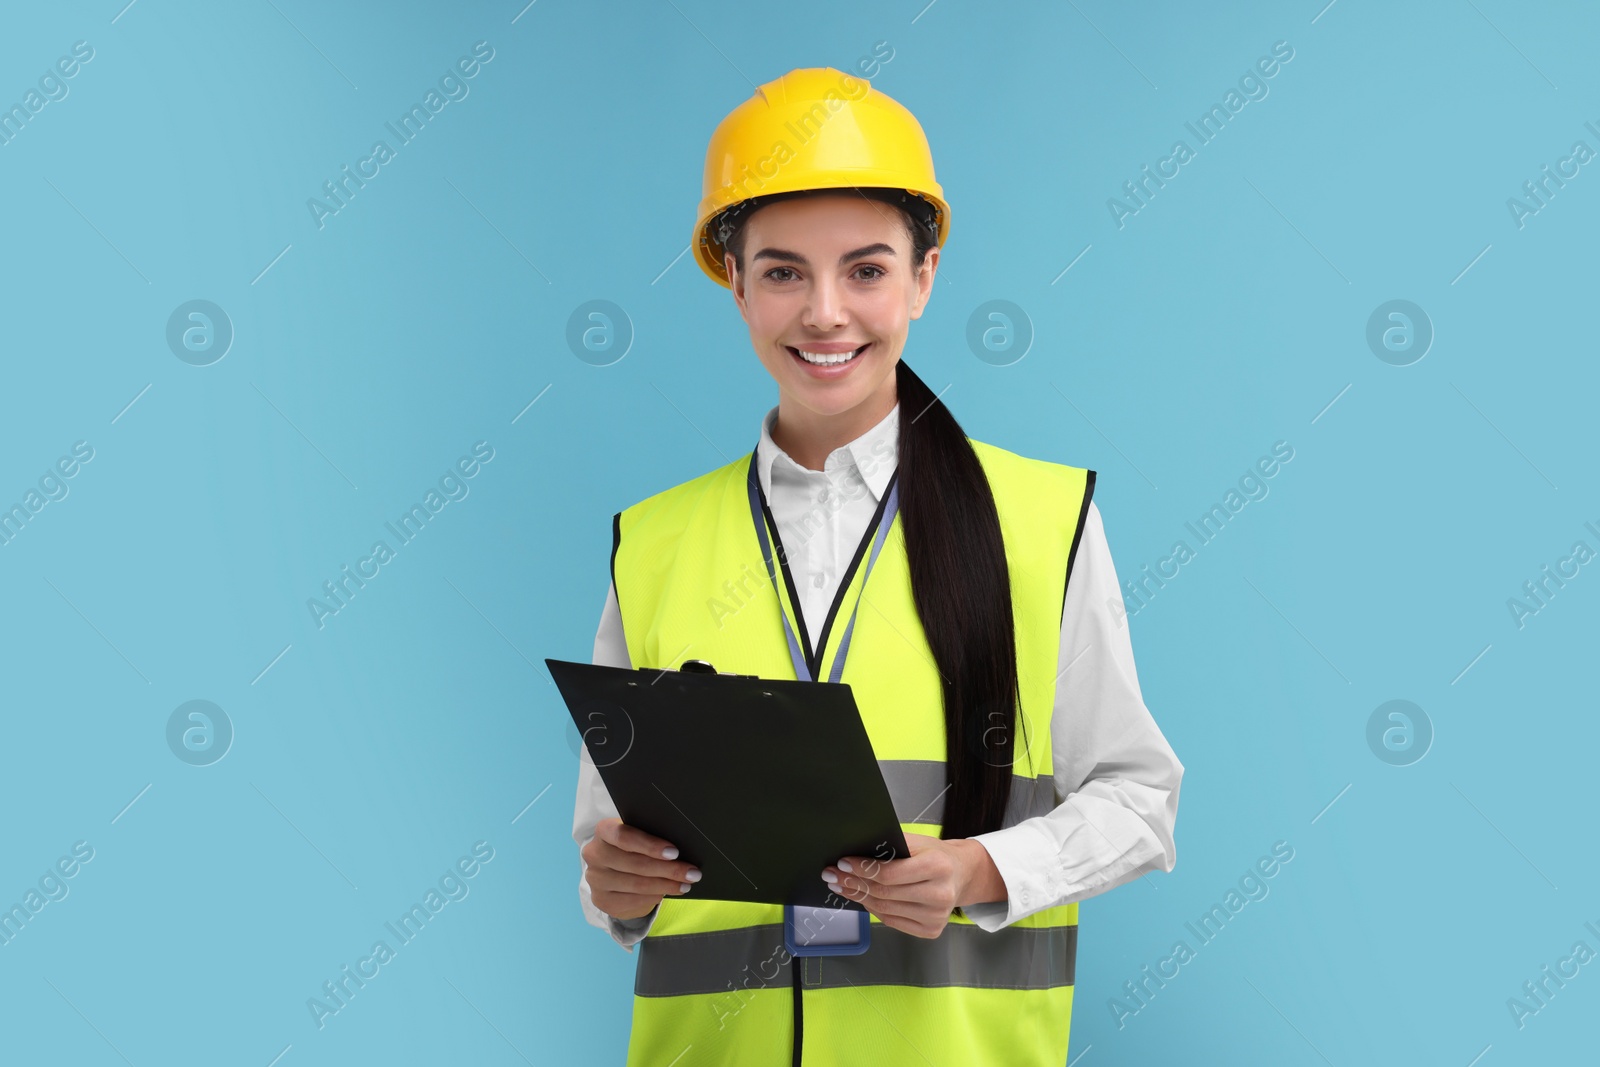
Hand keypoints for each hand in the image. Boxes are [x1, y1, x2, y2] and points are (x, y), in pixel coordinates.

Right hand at [581, 817, 700, 920]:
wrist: (613, 868)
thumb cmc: (633, 846)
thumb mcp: (638, 834)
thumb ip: (652, 835)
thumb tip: (680, 847)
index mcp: (604, 831)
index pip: (624, 836)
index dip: (650, 845)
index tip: (674, 852)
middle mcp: (594, 854)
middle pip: (635, 863)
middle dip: (668, 869)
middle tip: (692, 873)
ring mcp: (595, 879)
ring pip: (637, 884)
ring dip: (666, 885)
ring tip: (686, 884)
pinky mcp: (601, 900)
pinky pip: (633, 900)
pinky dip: (654, 897)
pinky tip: (667, 893)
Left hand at [821, 832, 1006, 938]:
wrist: (961, 874)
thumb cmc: (935, 854)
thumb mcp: (917, 841)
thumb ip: (890, 846)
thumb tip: (854, 853)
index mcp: (938, 867)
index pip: (889, 874)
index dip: (862, 869)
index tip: (842, 863)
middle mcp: (940, 895)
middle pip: (884, 893)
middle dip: (853, 883)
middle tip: (832, 875)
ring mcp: (937, 917)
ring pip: (884, 909)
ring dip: (859, 897)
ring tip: (842, 886)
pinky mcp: (932, 930)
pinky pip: (892, 921)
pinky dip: (873, 910)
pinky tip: (862, 898)